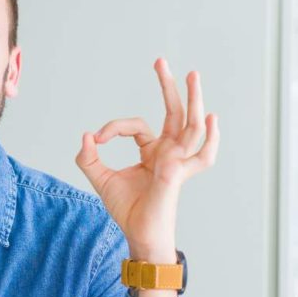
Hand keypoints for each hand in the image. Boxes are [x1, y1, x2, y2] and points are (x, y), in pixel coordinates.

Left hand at [75, 58, 219, 263]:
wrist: (138, 235)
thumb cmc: (128, 210)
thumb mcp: (101, 180)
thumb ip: (89, 159)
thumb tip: (86, 136)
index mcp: (152, 152)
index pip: (136, 126)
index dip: (114, 128)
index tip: (97, 139)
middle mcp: (168, 153)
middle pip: (174, 113)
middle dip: (169, 87)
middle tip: (161, 61)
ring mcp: (176, 162)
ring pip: (190, 125)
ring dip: (192, 99)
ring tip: (192, 75)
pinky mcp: (177, 174)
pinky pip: (200, 157)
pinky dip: (209, 139)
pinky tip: (211, 119)